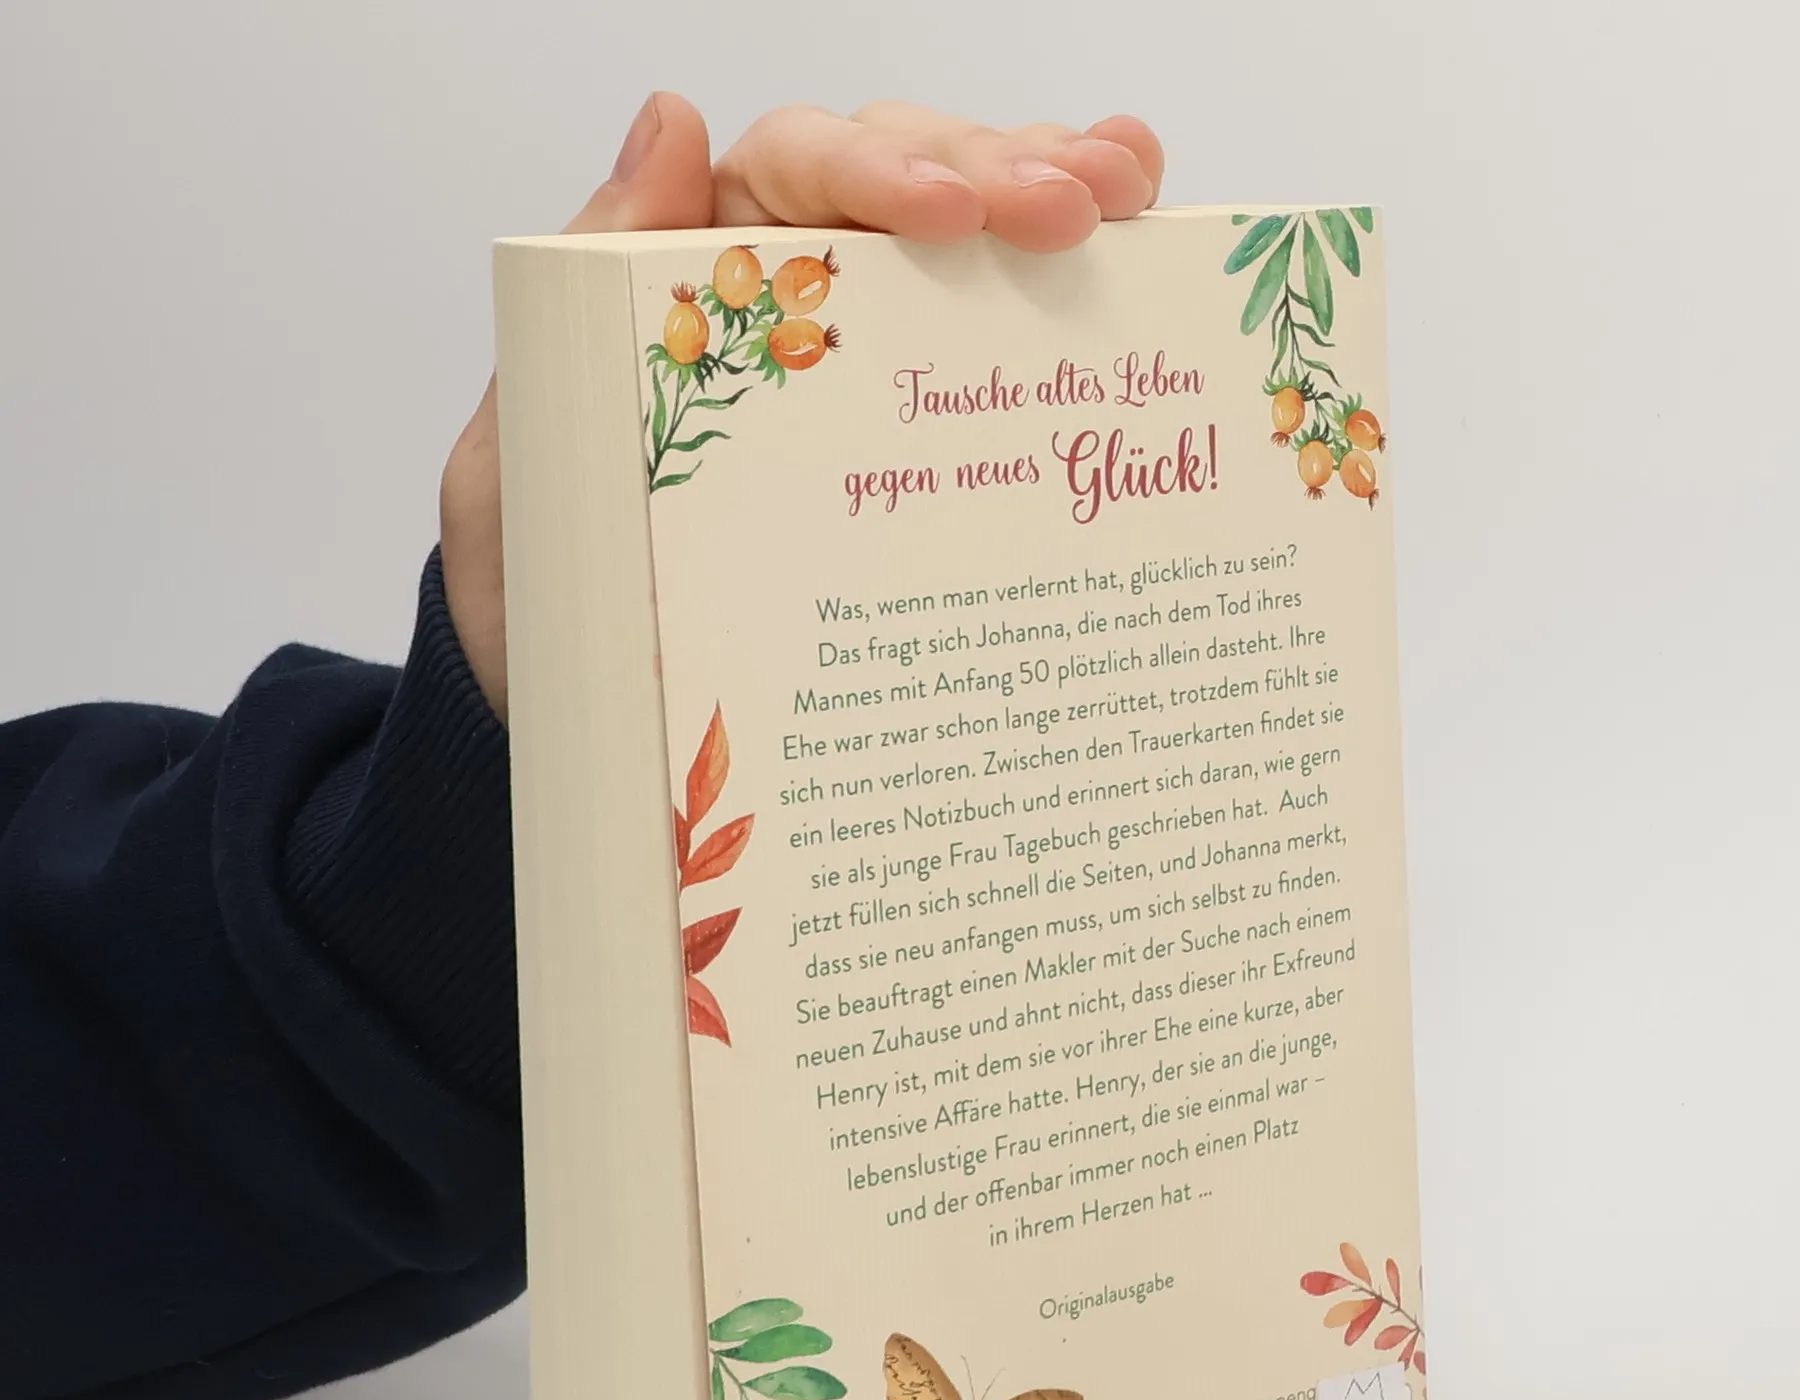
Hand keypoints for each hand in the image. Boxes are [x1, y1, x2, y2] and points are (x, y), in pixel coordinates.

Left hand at [439, 95, 1164, 716]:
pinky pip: (1016, 345)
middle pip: (912, 181)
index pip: (792, 173)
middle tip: (1075, 208)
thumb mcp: (523, 468)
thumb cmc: (550, 615)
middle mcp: (798, 308)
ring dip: (1062, 194)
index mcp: (697, 287)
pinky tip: (1149, 247)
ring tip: (1128, 203)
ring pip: (981, 241)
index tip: (948, 213)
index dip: (876, 167)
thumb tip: (670, 123)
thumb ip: (579, 305)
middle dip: (999, 170)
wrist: (600, 750)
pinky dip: (1089, 285)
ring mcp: (881, 373)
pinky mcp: (938, 453)